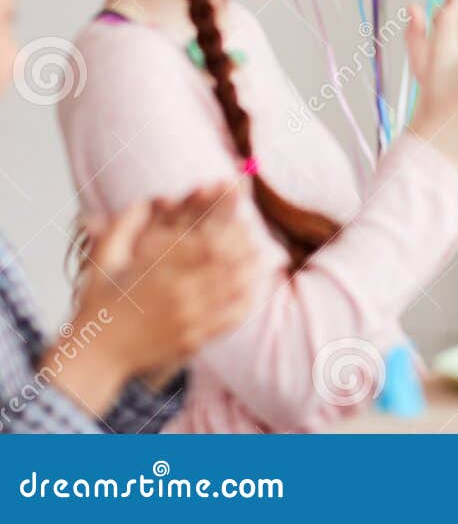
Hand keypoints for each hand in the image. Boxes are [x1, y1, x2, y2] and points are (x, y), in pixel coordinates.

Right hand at [52, 186, 258, 412]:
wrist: (95, 356)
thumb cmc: (98, 304)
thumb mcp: (103, 261)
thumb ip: (122, 227)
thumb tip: (144, 201)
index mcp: (160, 271)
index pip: (208, 243)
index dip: (230, 228)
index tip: (240, 216)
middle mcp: (180, 295)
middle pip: (230, 264)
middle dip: (247, 245)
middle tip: (255, 234)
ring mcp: (190, 320)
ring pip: (237, 290)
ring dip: (253, 270)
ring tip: (263, 256)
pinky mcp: (195, 340)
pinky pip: (232, 318)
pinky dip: (248, 301)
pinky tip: (254, 288)